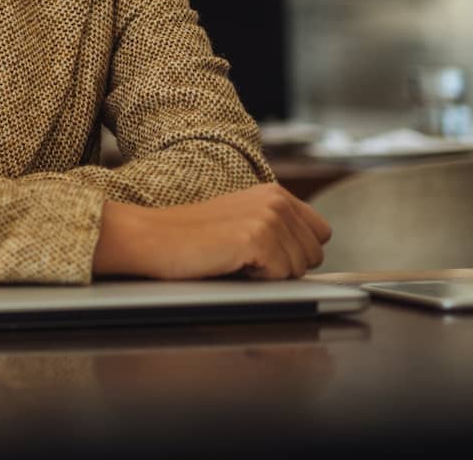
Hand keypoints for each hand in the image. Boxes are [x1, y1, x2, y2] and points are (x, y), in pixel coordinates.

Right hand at [92, 184, 332, 279]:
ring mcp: (268, 217)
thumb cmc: (191, 238)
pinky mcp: (258, 238)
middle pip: (315, 255)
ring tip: (234, 259)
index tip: (266, 254)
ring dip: (269, 274)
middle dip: (286, 266)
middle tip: (243, 257)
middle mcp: (276, 200)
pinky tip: (230, 264)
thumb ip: (278, 229)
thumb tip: (311, 256)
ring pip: (300, 269)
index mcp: (274, 193)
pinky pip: (281, 277)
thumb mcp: (243, 222)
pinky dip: (257, 280)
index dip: (296, 251)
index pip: (321, 233)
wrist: (151, 238)